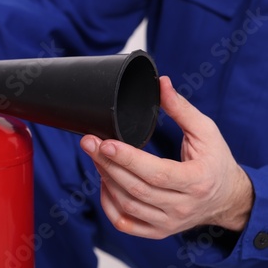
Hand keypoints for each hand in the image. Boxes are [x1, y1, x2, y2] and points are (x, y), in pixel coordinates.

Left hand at [80, 76, 252, 238]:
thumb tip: (161, 84)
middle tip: (89, 142)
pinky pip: (125, 223)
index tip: (105, 142)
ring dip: (105, 179)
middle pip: (135, 188)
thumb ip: (181, 109)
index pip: (156, 172)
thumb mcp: (206, 131)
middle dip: (107, 163)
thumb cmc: (215, 162)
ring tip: (95, 157)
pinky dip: (108, 204)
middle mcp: (182, 206)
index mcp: (196, 181)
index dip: (127, 158)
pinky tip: (103, 183)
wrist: (226, 197)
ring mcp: (168, 222)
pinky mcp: (158, 231)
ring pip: (127, 205)